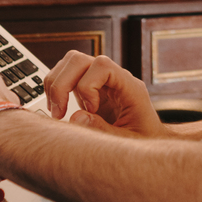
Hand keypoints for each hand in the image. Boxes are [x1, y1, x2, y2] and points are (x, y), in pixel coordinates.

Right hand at [43, 52, 167, 137]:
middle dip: (62, 85)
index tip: (90, 110)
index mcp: (129, 87)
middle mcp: (113, 79)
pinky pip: (67, 75)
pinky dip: (56, 90)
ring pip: (70, 63)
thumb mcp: (128, 141)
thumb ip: (104, 131)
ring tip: (57, 112)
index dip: (89, 86)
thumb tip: (76, 118)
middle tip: (60, 112)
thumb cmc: (142, 139)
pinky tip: (59, 110)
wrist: (146, 140)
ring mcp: (100, 81)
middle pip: (79, 60)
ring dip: (56, 86)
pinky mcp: (89, 88)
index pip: (103, 65)